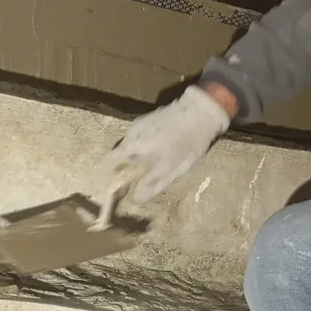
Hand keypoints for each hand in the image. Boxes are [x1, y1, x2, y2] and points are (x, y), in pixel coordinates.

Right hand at [96, 84, 231, 208]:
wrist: (202, 111)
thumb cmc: (186, 142)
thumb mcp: (171, 168)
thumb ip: (152, 184)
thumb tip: (135, 199)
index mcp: (133, 146)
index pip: (108, 163)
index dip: (107, 177)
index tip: (111, 189)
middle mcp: (131, 133)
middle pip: (118, 155)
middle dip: (122, 170)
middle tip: (131, 185)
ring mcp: (141, 124)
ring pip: (130, 146)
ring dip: (133, 160)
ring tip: (145, 172)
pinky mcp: (151, 119)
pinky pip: (139, 138)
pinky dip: (142, 149)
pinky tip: (156, 155)